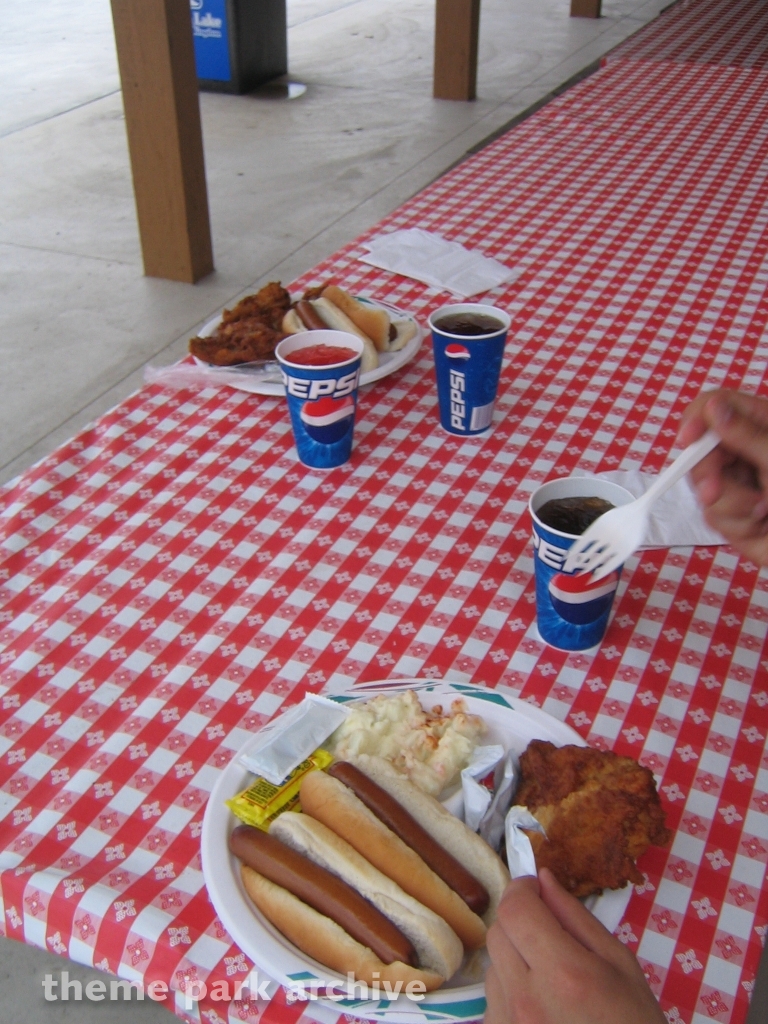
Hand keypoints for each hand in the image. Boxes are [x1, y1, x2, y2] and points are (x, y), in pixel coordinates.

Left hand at [484, 870, 664, 1023]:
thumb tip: (542, 879)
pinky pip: (493, 998)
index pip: (515, 909)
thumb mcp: (619, 962)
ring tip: (551, 978)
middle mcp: (527, 999)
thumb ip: (575, 915)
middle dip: (519, 920)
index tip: (536, 889)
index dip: (523, 890)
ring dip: (515, 957)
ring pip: (493, 964)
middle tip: (547, 931)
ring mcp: (510, 1023)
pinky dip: (511, 990)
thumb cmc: (634, 1021)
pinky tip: (542, 1005)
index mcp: (564, 972)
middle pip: (498, 932)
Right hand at [677, 389, 767, 564]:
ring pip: (704, 488)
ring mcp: (738, 484)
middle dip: (707, 475)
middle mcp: (746, 451)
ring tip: (763, 512)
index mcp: (762, 426)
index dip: (698, 419)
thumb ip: (747, 435)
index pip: (717, 406)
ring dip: (732, 505)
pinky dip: (737, 524)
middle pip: (700, 450)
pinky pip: (713, 516)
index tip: (688, 440)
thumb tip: (714, 408)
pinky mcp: (733, 516)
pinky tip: (760, 526)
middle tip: (713, 493)